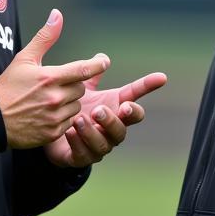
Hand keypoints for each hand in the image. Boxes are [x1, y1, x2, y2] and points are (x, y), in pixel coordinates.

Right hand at [0, 9, 110, 148]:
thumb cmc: (8, 87)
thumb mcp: (24, 58)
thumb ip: (45, 37)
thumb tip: (57, 14)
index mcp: (50, 77)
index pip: (83, 69)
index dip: (98, 64)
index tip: (104, 61)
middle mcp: (55, 97)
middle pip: (81, 89)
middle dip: (72, 86)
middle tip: (54, 87)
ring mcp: (55, 116)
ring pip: (77, 106)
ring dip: (68, 103)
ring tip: (48, 102)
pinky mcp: (54, 132)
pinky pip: (70, 122)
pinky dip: (63, 119)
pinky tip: (47, 115)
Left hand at [43, 64, 167, 168]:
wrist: (53, 133)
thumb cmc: (74, 109)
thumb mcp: (82, 89)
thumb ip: (91, 74)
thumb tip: (101, 57)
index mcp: (114, 109)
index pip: (135, 97)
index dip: (147, 87)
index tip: (161, 77)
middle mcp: (110, 129)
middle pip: (122, 128)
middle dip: (112, 120)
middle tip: (98, 110)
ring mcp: (98, 146)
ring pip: (104, 144)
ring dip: (92, 132)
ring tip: (79, 119)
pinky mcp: (81, 158)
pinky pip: (84, 155)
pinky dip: (78, 143)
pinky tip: (69, 132)